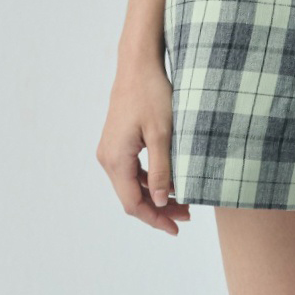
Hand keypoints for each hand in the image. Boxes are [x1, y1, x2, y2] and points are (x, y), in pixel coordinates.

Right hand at [96, 57, 190, 233]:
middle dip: (158, 209)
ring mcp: (110, 149)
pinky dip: (150, 179)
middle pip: (131, 196)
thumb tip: (158, 203)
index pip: (133, 203)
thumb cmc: (151, 94)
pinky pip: (131, 170)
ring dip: (155, 195)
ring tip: (183, 200)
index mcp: (116, 159)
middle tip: (187, 215)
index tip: (176, 229)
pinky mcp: (117, 141)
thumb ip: (160, 170)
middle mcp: (107, 157)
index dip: (154, 219)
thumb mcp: (162, 133)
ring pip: (131, 184)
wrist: (138, 65)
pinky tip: (170, 180)